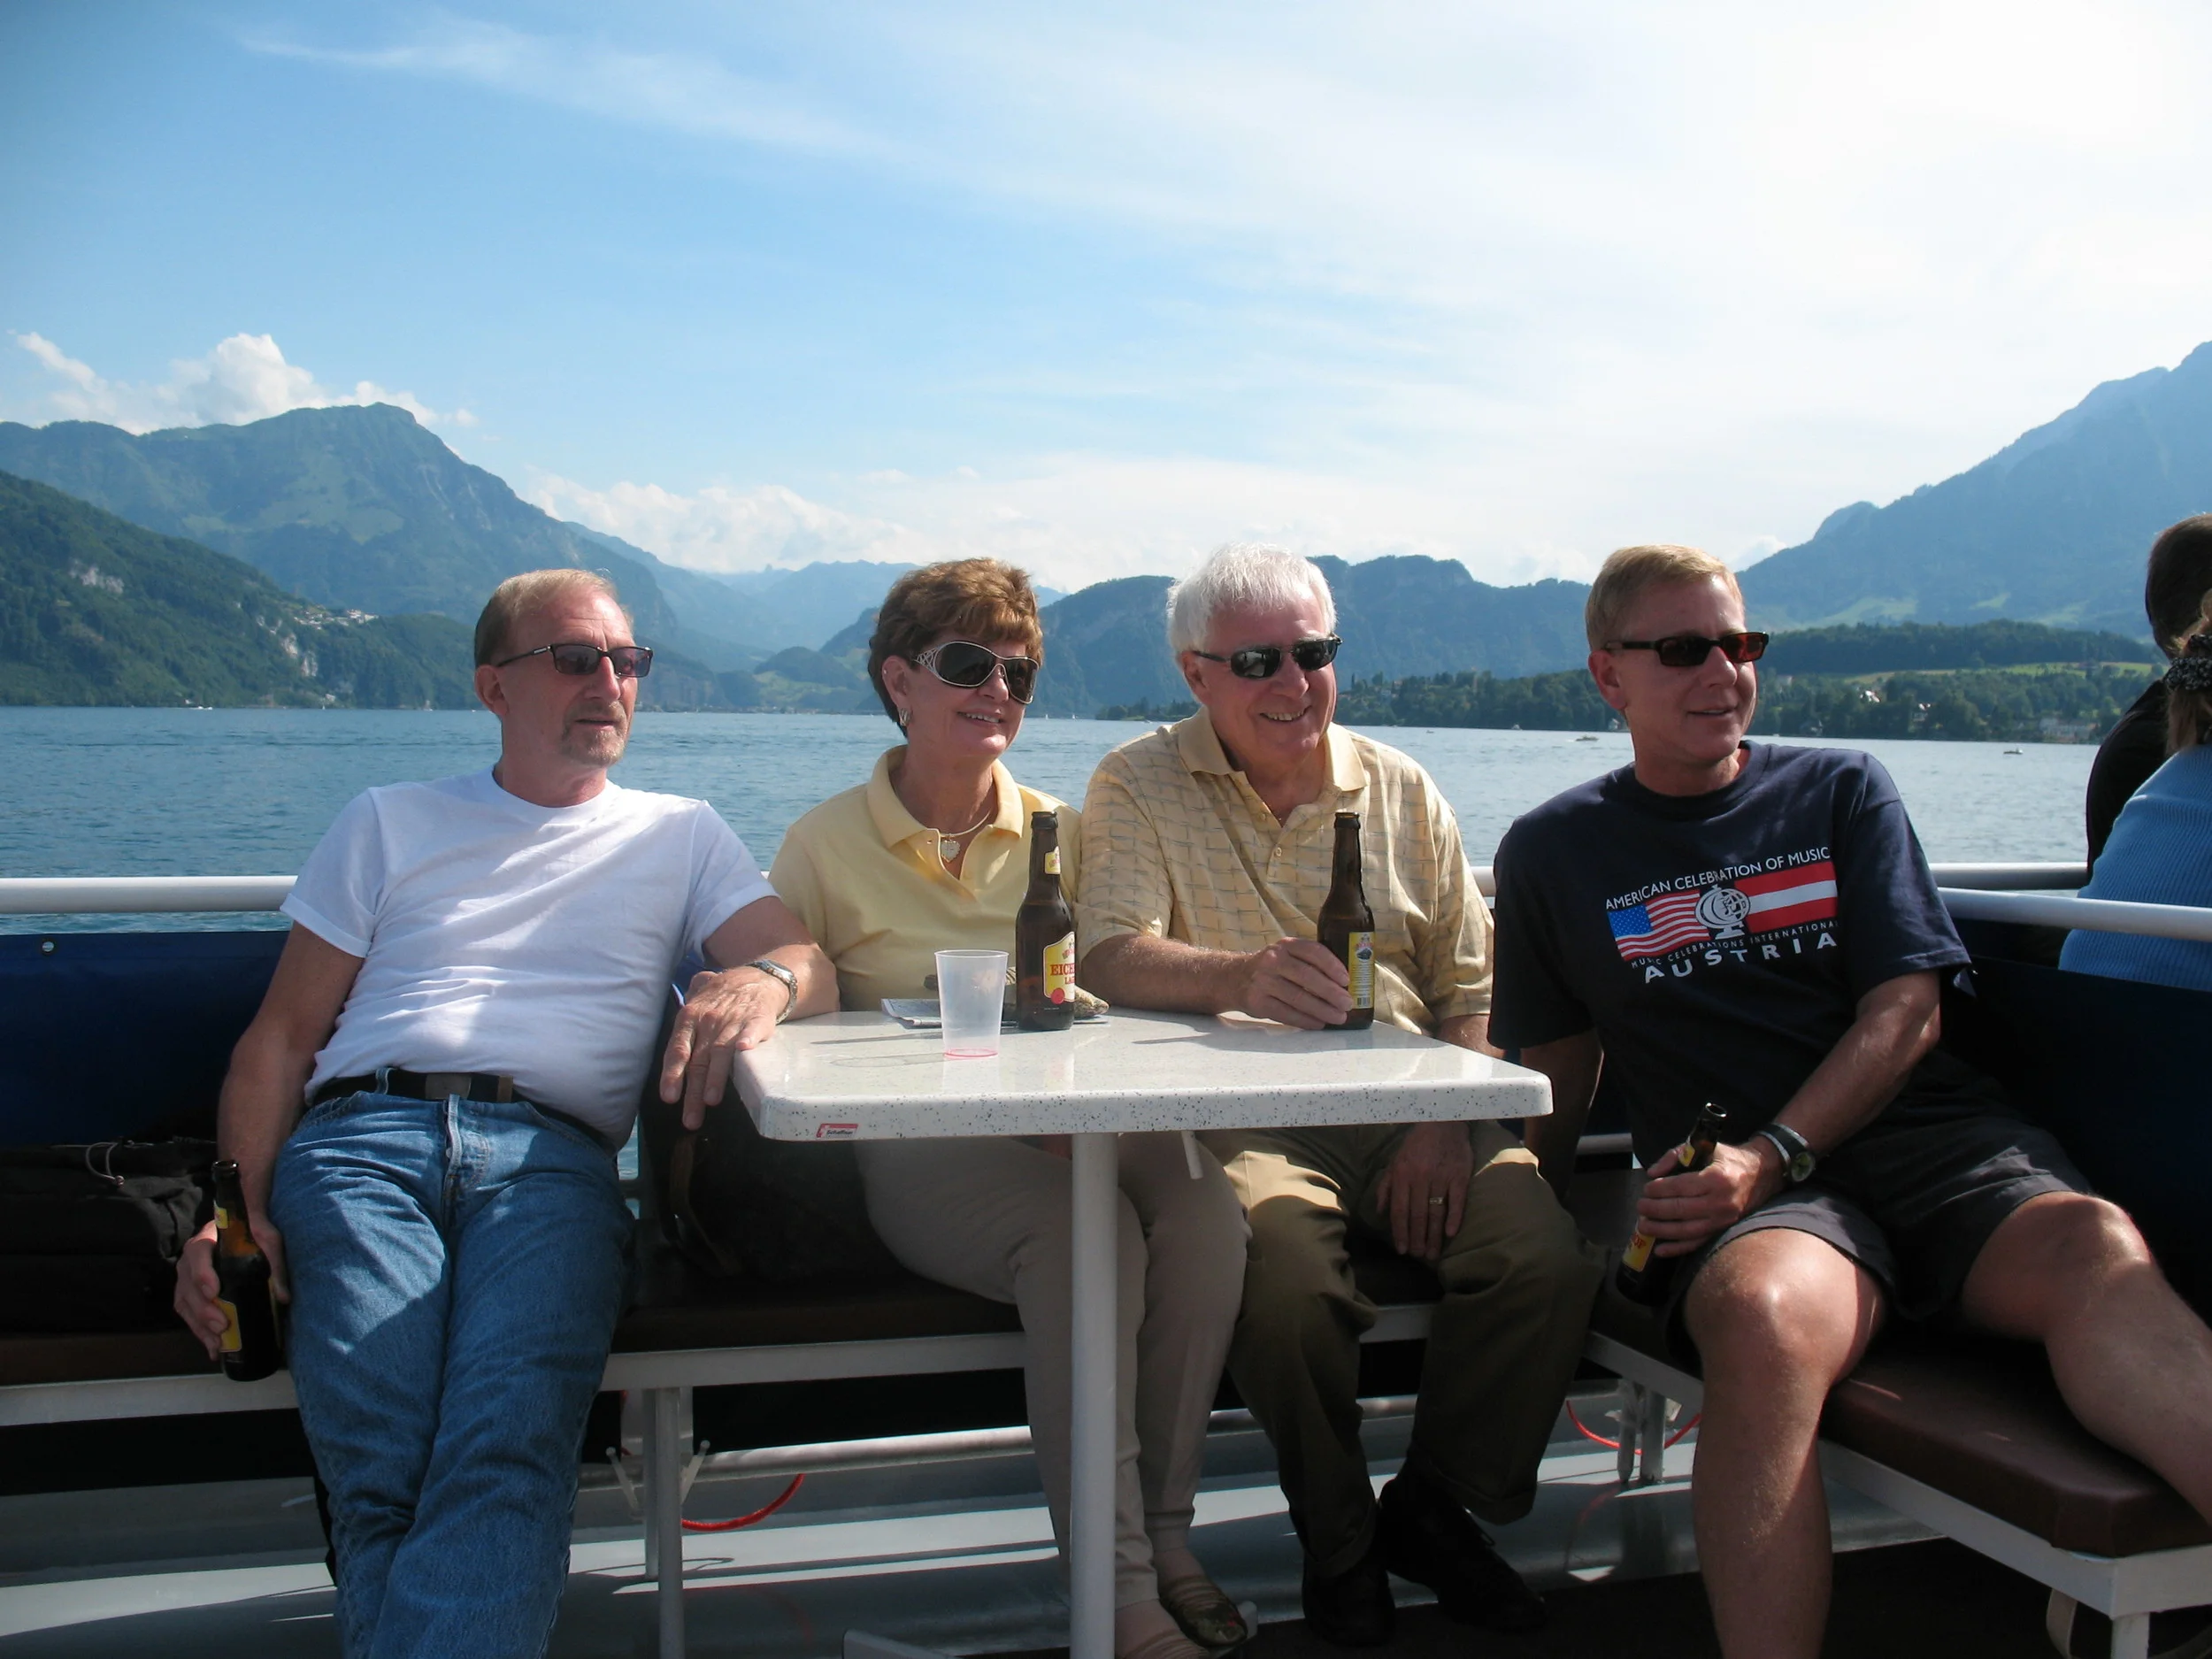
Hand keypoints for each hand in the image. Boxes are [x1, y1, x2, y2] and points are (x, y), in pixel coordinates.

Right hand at [174, 1215, 289, 1360]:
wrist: (244, 1225)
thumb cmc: (254, 1230)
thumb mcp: (268, 1239)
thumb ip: (276, 1263)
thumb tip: (283, 1298)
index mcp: (206, 1240)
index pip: (197, 1253)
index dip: (202, 1274)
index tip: (214, 1292)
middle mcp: (189, 1261)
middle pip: (188, 1286)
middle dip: (204, 1310)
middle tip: (223, 1326)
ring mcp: (185, 1279)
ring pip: (185, 1303)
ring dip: (200, 1326)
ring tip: (218, 1343)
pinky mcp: (188, 1294)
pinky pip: (188, 1314)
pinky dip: (199, 1331)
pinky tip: (213, 1347)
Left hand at [661, 966, 787, 1128]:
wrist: (759, 978)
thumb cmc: (723, 993)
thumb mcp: (694, 998)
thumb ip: (679, 1017)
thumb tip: (671, 1035)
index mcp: (690, 1017)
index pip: (677, 1050)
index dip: (672, 1074)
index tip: (670, 1098)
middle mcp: (708, 1021)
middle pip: (698, 1061)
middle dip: (693, 1092)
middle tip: (690, 1118)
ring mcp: (732, 1021)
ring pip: (721, 1052)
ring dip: (715, 1077)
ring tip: (710, 1101)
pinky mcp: (756, 1020)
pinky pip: (750, 1031)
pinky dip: (747, 1039)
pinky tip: (743, 1051)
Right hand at [1236, 938, 1353, 1028]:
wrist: (1233, 979)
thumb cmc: (1270, 969)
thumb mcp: (1285, 955)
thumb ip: (1308, 962)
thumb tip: (1342, 984)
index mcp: (1285, 945)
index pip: (1313, 952)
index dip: (1333, 966)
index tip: (1346, 980)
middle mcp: (1272, 960)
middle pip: (1308, 977)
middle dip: (1331, 992)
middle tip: (1347, 1004)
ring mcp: (1263, 981)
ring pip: (1298, 998)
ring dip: (1322, 1010)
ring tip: (1338, 1017)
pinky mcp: (1257, 1002)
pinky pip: (1286, 1013)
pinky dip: (1305, 1020)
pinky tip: (1318, 1023)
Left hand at [1374, 1122, 1473, 1261]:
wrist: (1443, 1122)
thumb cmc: (1416, 1144)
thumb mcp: (1395, 1161)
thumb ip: (1386, 1187)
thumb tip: (1379, 1212)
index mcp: (1402, 1175)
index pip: (1399, 1210)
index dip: (1400, 1232)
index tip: (1402, 1250)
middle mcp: (1420, 1178)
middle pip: (1417, 1215)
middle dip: (1417, 1239)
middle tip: (1419, 1256)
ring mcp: (1441, 1177)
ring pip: (1436, 1211)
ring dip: (1434, 1235)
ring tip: (1433, 1254)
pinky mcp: (1459, 1175)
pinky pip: (1457, 1200)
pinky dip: (1454, 1217)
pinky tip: (1450, 1233)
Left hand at [1637, 1139, 1782, 1257]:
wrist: (1761, 1173)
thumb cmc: (1727, 1159)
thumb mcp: (1703, 1147)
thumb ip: (1675, 1156)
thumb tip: (1652, 1173)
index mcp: (1715, 1178)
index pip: (1680, 1187)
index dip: (1658, 1189)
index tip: (1646, 1189)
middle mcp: (1720, 1201)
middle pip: (1680, 1210)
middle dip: (1654, 1209)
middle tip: (1640, 1206)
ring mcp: (1722, 1219)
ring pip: (1686, 1230)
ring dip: (1661, 1230)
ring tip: (1643, 1225)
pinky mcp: (1722, 1230)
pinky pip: (1697, 1243)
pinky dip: (1677, 1248)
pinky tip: (1660, 1249)